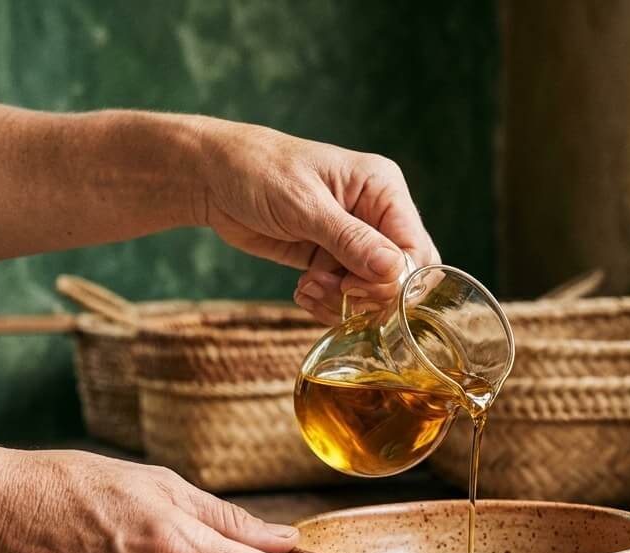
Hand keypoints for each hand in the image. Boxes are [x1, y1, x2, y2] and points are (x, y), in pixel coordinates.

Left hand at [197, 121, 439, 324]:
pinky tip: (301, 290)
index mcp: (383, 189)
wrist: (213, 178)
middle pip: (402, 277)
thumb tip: (394, 271)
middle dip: (368, 295)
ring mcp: (356, 242)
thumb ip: (350, 240)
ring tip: (306, 287)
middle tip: (331, 289)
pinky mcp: (334, 263)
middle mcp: (377, 216)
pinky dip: (328, 305)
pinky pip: (348, 299)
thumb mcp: (304, 204)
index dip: (393, 279)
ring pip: (374, 295)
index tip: (353, 286)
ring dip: (341, 302)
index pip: (415, 248)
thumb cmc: (259, 171)